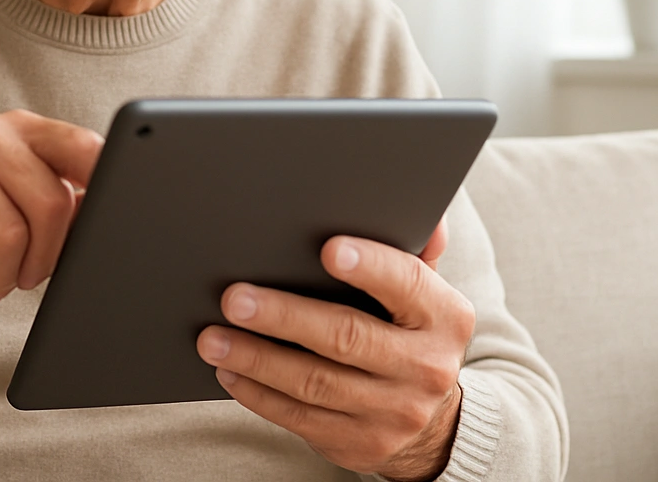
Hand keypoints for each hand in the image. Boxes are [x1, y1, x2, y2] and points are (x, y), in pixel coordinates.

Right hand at [0, 109, 103, 336]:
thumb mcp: (20, 217)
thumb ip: (59, 204)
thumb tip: (104, 213)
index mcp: (14, 128)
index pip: (78, 146)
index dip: (103, 183)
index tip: (120, 213)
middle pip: (50, 203)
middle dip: (44, 257)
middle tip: (24, 276)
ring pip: (10, 236)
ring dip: (1, 275)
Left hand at [195, 216, 472, 480]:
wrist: (431, 422)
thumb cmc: (408, 333)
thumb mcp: (423, 292)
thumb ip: (413, 249)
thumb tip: (424, 213)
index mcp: (444, 317)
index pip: (408, 283)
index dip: (370, 265)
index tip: (327, 249)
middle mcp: (426, 368)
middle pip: (348, 337)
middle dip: (285, 316)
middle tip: (235, 298)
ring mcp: (394, 412)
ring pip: (315, 383)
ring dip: (257, 359)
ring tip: (213, 338)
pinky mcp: (361, 444)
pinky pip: (300, 418)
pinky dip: (258, 394)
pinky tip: (229, 370)